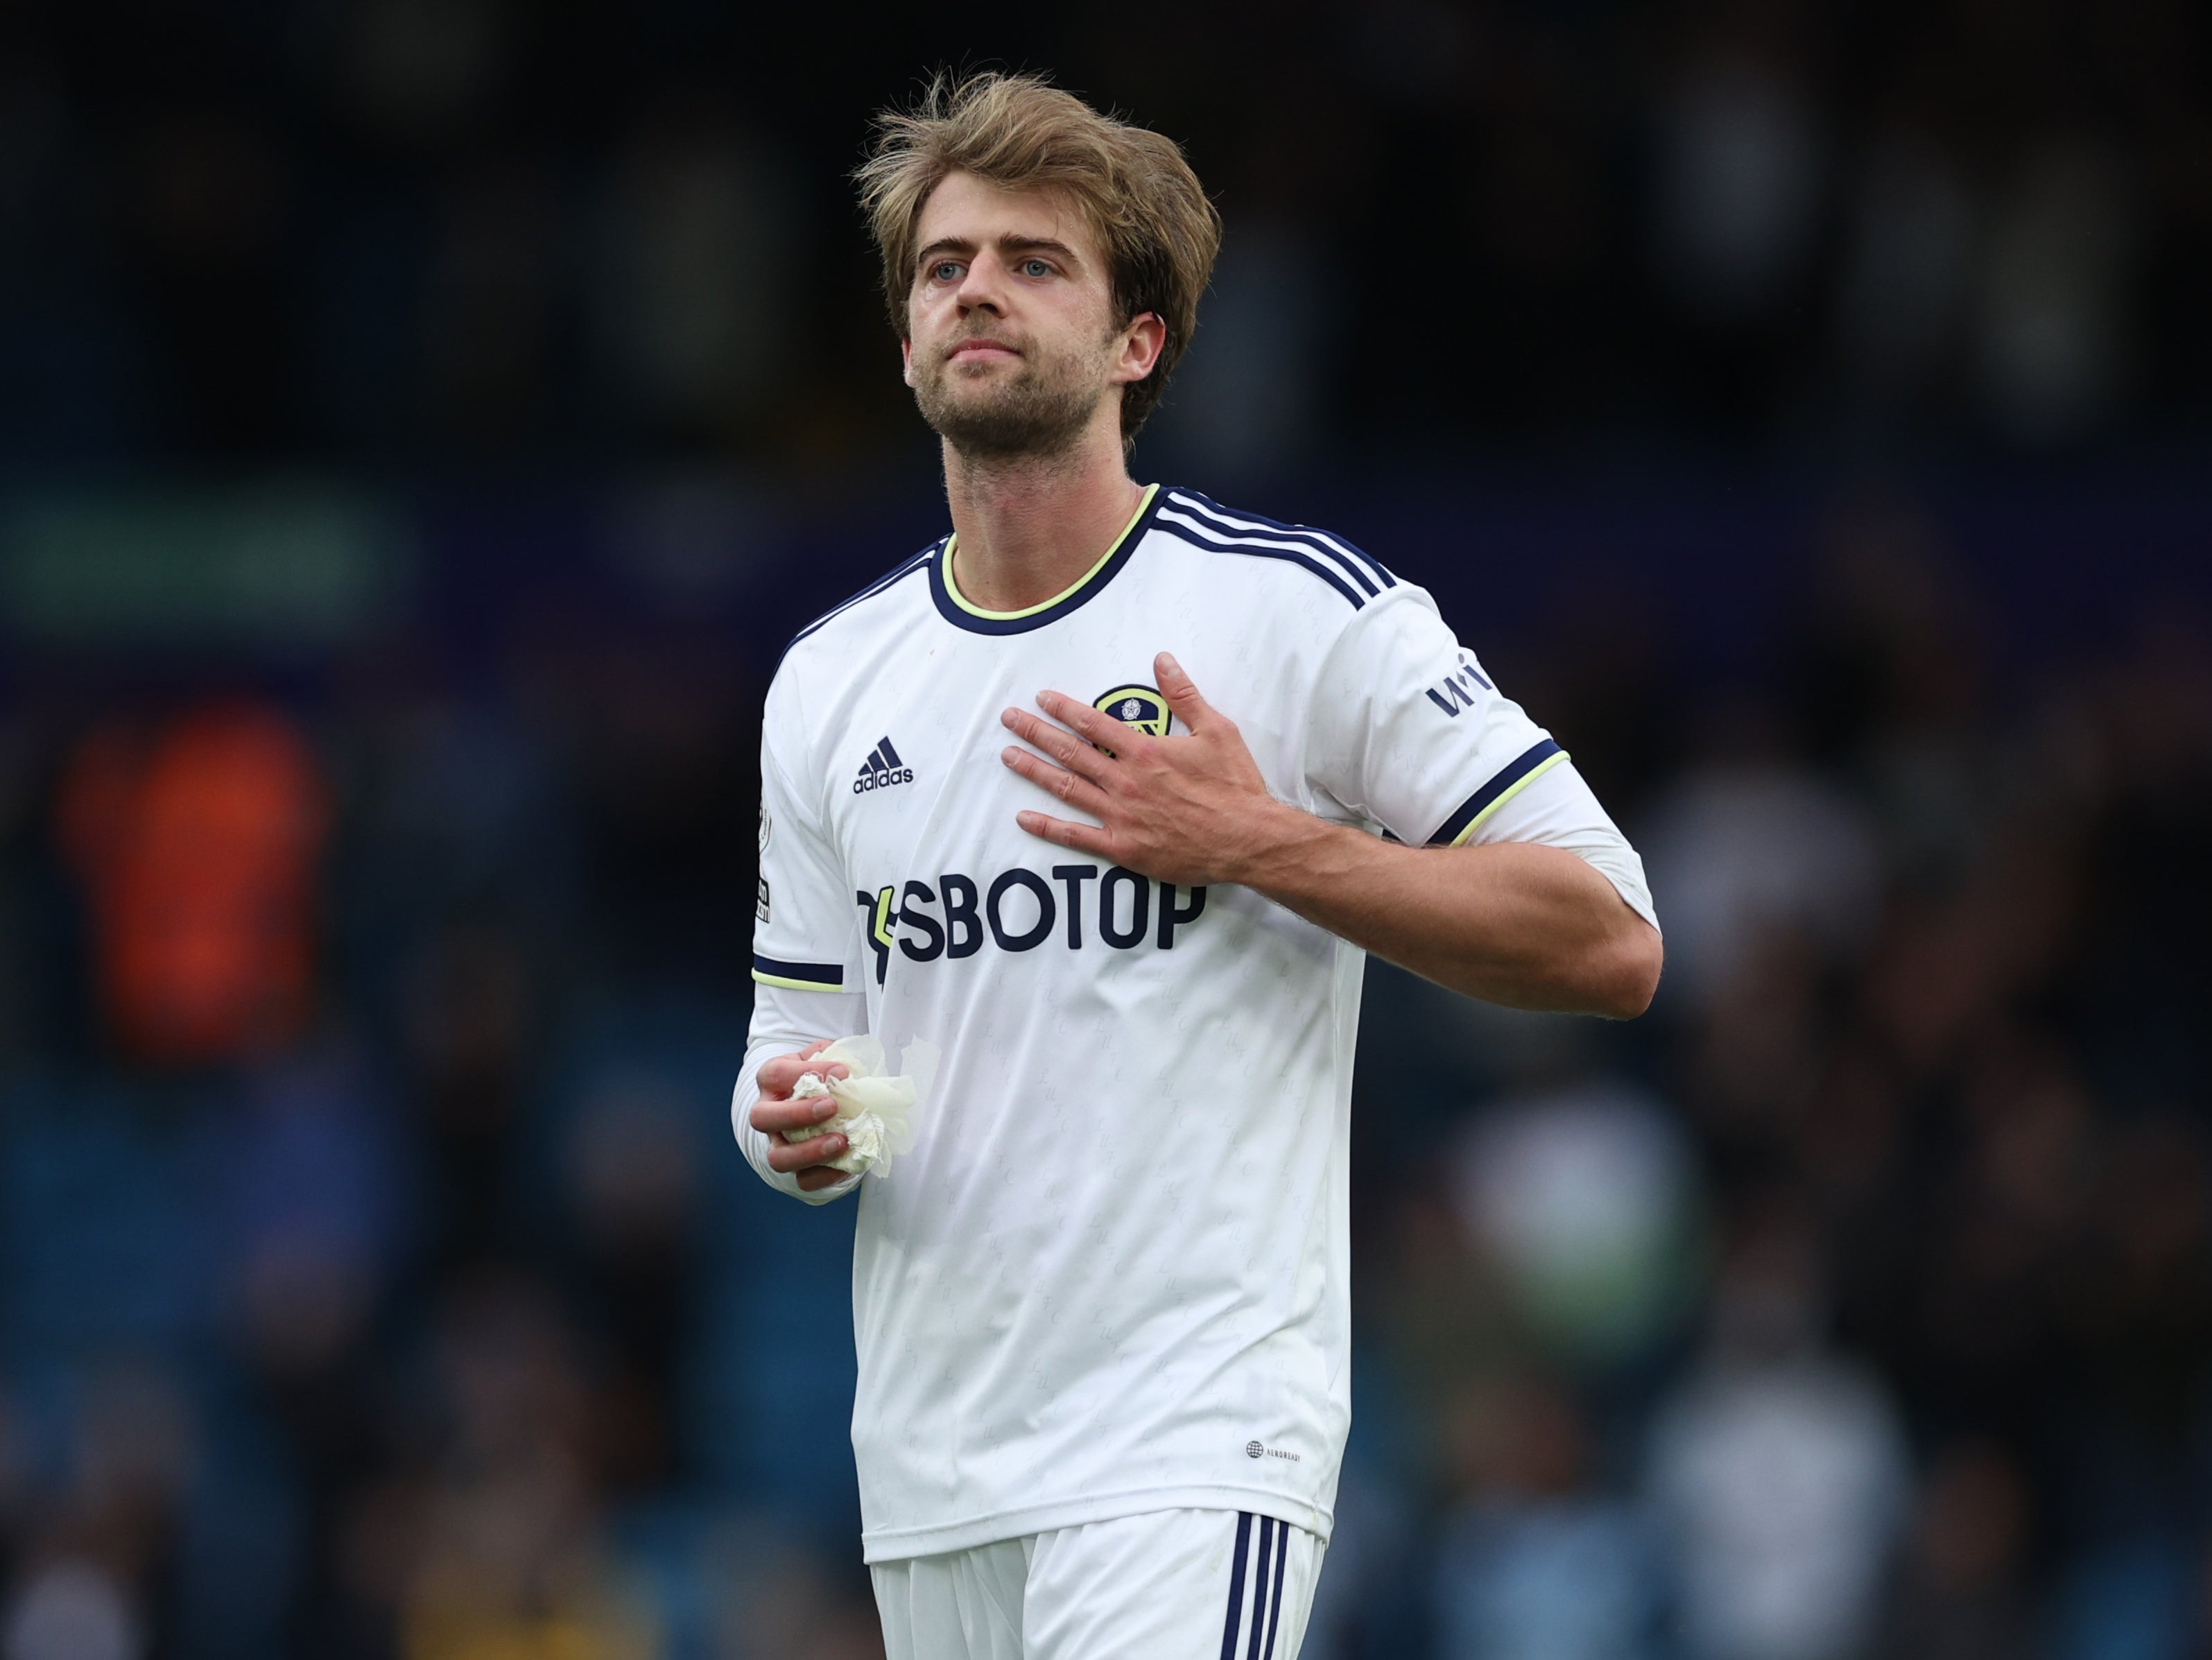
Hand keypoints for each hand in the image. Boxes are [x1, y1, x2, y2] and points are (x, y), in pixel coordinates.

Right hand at [750, 1040, 853, 1192]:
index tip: (841, 1073)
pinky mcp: (796, 1168)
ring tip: (841, 1141)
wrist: (822, 1103)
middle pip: (761, 1118)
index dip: (806, 1072)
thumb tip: (842, 1071)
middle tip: (832, 1107)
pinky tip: (846, 1164)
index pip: (775, 1074)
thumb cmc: (822, 1077)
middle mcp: (768, 1113)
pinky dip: (825, 1175)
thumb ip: (832, 1057)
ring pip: (778, 1157)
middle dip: (796, 1114)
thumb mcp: (824, 1058)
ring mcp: (779, 1143)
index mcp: (772, 1081)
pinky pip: (803, 1180)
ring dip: (810, 1151)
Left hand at [999, 651, 1298, 885]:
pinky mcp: (1123, 847)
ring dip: (1034, 771)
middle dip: (1035, 732)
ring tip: (1008, 756)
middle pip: (1069, 752)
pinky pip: (1076, 837)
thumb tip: (1162, 659)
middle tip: (1009, 719)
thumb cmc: (1235, 785)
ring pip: (1066, 788)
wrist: (1248, 839)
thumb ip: (1184, 695)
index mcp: (1144, 751)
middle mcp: (1125, 781)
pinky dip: (1047, 827)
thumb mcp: (1216, 730)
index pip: (1092, 723)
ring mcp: (1120, 815)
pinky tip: (1024, 817)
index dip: (1063, 708)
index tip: (1040, 698)